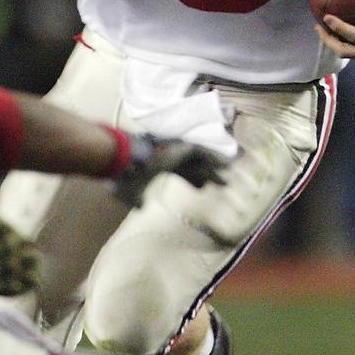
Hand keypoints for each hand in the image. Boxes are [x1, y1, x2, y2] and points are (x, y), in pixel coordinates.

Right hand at [113, 134, 231, 207]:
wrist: (126, 163)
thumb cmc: (127, 176)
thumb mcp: (131, 191)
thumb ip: (136, 200)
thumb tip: (142, 207)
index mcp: (161, 165)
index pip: (181, 173)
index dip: (193, 181)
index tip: (203, 189)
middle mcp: (171, 156)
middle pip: (195, 166)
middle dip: (209, 175)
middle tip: (223, 184)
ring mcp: (177, 150)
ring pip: (201, 158)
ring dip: (214, 166)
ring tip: (228, 174)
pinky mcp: (182, 147)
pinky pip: (203, 151)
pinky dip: (214, 157)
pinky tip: (225, 164)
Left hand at [316, 0, 354, 67]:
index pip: (354, 36)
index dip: (338, 28)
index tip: (325, 17)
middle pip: (344, 51)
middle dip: (328, 41)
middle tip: (318, 27)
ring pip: (349, 54)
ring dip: (336, 43)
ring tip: (326, 29)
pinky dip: (348, 42)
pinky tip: (347, 30)